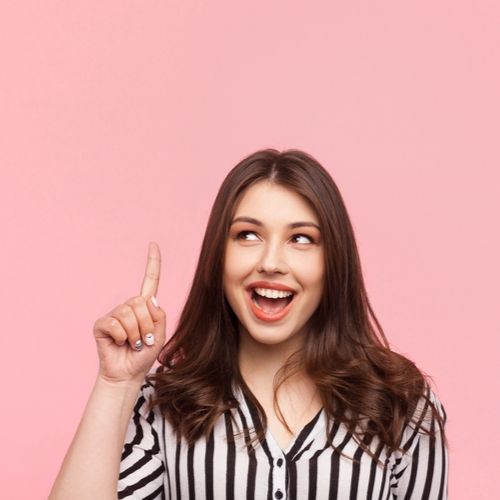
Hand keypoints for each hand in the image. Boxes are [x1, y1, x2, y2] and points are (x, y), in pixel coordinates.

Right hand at [93, 242, 166, 383]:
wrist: (128, 375)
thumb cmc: (144, 356)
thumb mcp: (160, 336)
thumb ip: (159, 316)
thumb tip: (148, 300)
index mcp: (145, 307)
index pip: (150, 280)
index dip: (152, 263)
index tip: (153, 244)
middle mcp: (130, 306)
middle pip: (141, 303)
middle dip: (147, 325)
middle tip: (144, 341)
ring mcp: (114, 314)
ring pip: (129, 313)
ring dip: (136, 333)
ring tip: (133, 344)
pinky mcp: (102, 323)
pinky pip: (115, 323)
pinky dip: (121, 337)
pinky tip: (119, 343)